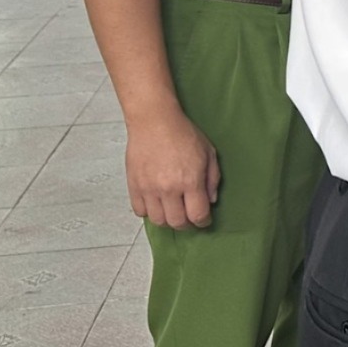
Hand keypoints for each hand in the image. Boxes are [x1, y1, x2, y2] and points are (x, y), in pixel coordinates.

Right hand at [126, 108, 219, 229]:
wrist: (154, 121)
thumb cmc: (183, 134)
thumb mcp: (209, 153)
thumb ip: (212, 179)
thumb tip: (210, 201)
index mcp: (190, 181)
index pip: (198, 215)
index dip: (203, 222)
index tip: (204, 220)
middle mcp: (169, 188)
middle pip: (177, 222)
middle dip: (186, 224)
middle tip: (189, 218)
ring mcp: (149, 188)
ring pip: (158, 220)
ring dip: (167, 220)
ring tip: (173, 211)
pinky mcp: (134, 186)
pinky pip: (140, 211)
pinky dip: (149, 212)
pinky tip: (157, 203)